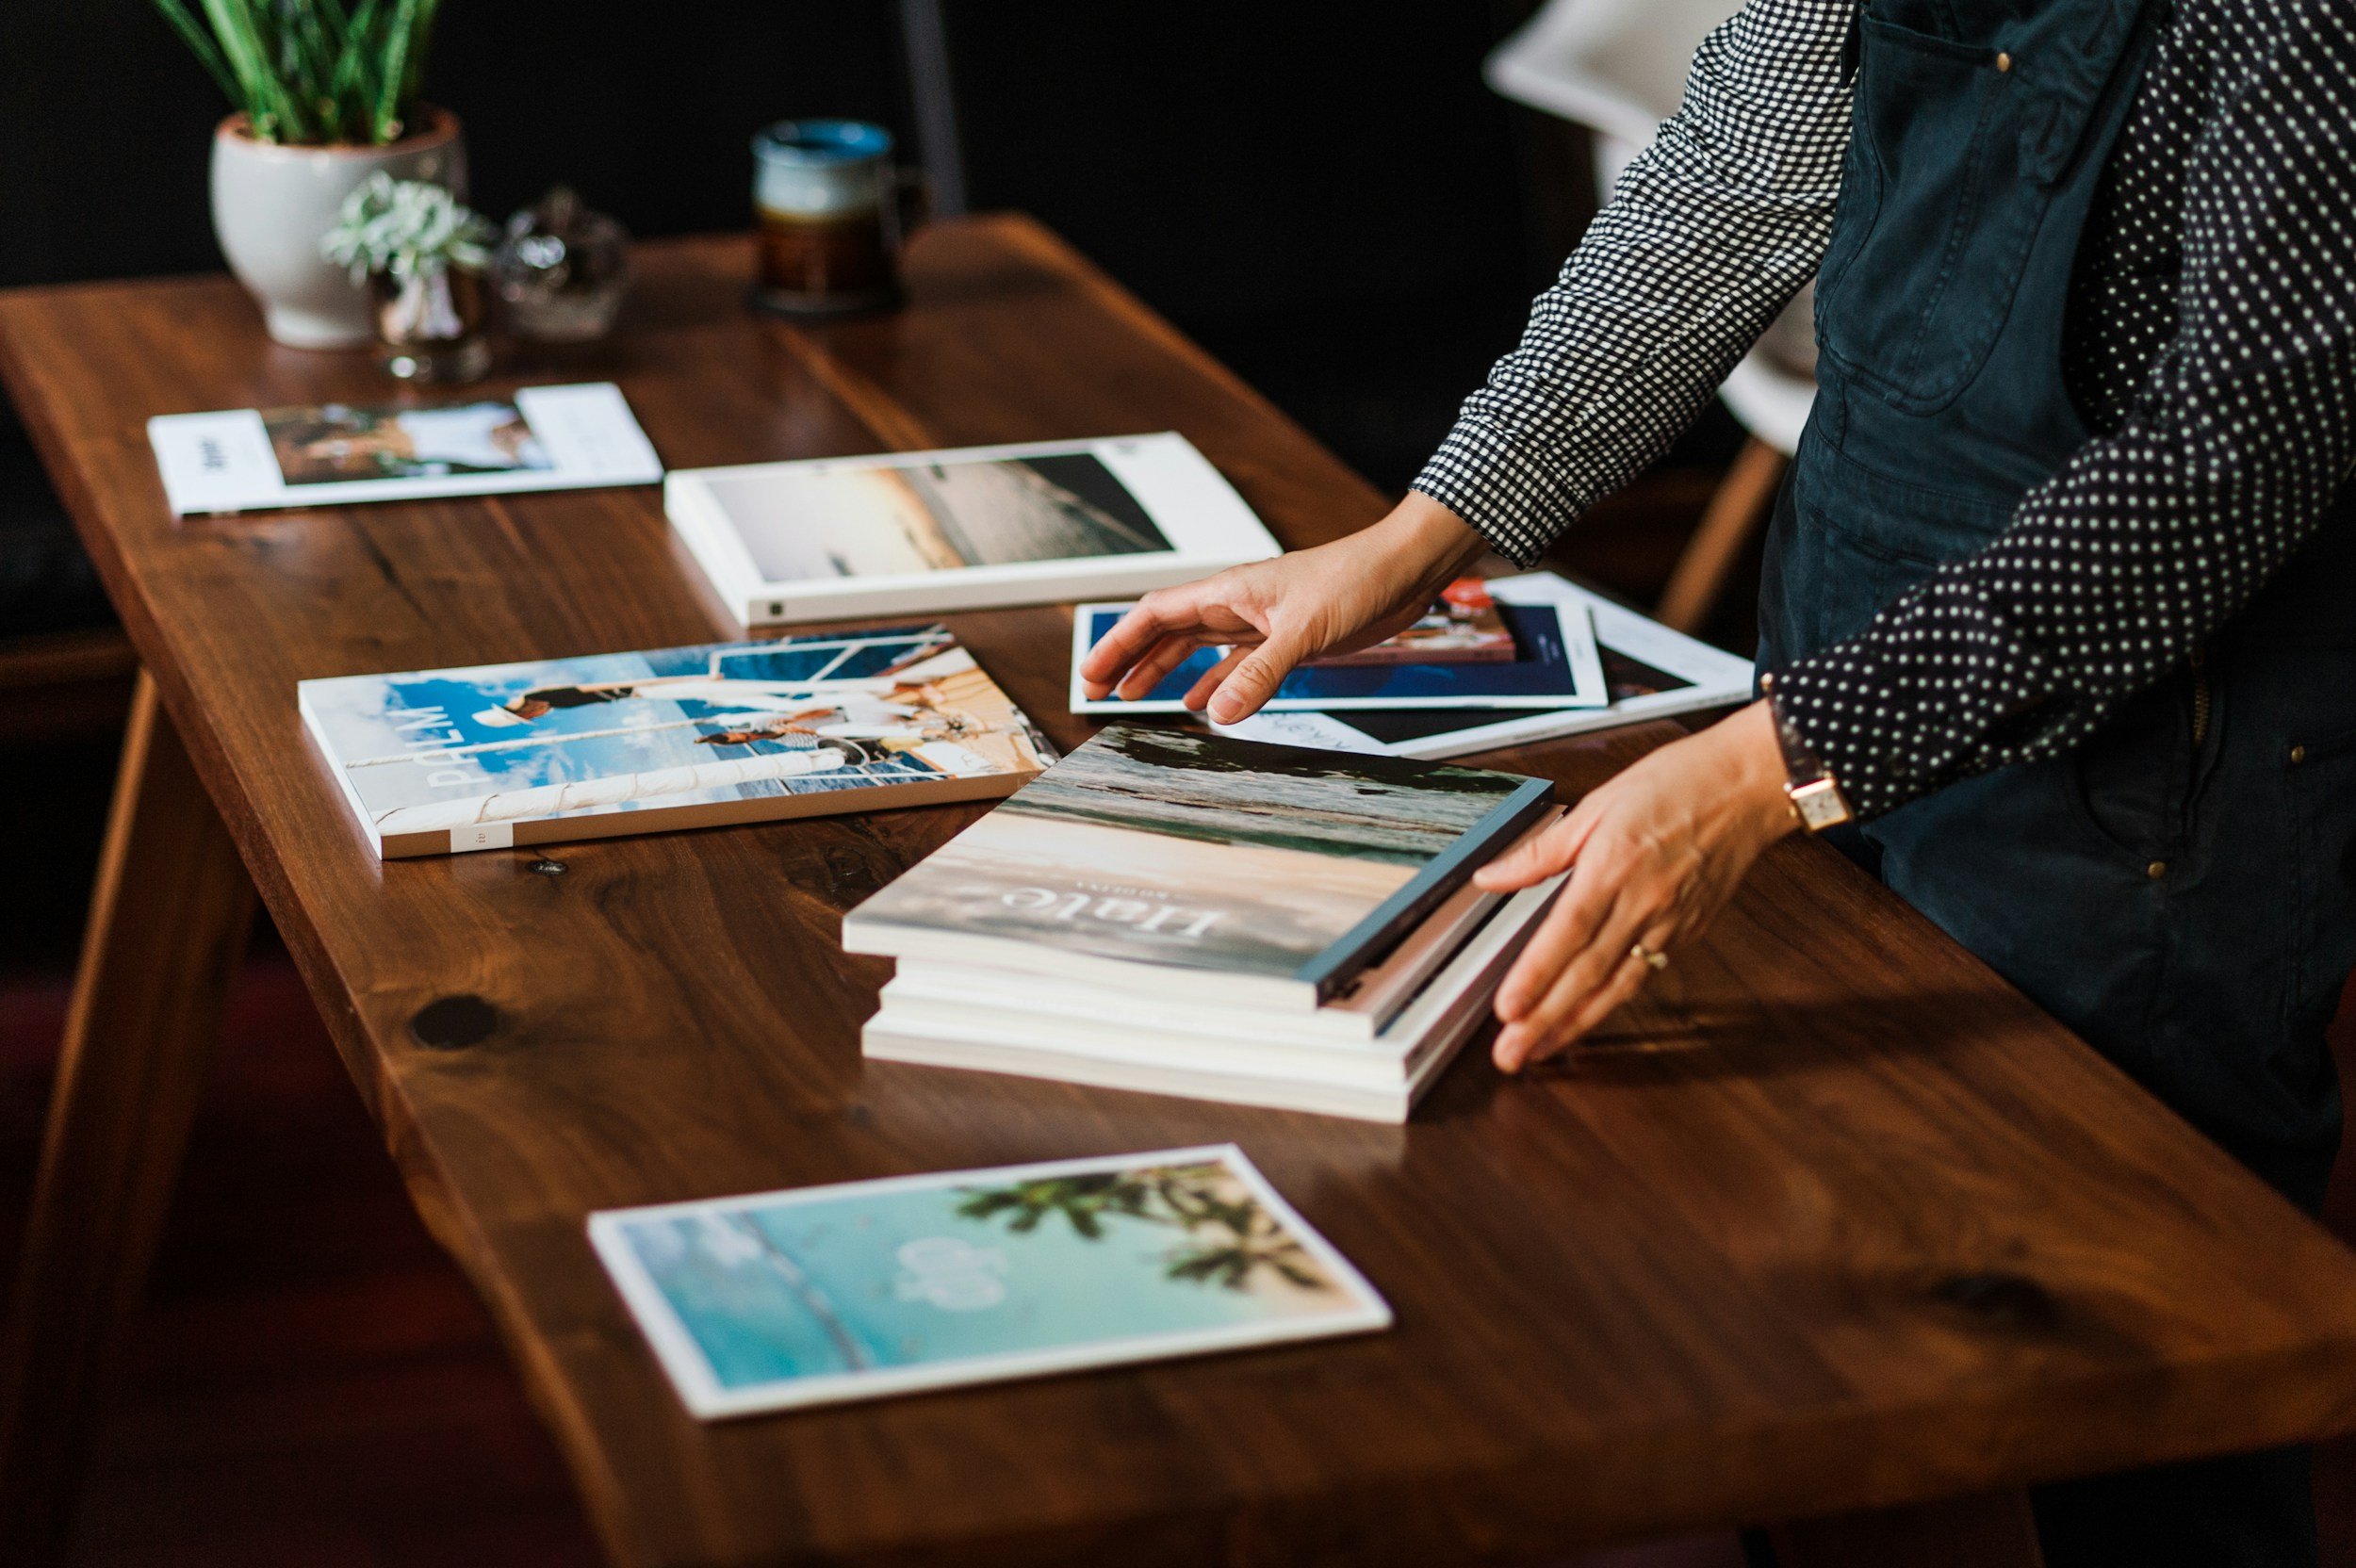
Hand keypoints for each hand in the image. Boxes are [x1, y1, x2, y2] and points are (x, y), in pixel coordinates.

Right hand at [1078, 493, 1486, 723]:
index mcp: (1229, 591)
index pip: (1156, 615)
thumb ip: (1261, 674)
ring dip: (1164, 671)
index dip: (1119, 643)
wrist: (1403, 570)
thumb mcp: (1305, 631)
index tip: (1093, 672)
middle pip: (1166, 632)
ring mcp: (1260, 621)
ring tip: (1133, 698)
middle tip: (1097, 690)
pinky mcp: (1285, 638)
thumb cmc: (1356, 578)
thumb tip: (1219, 715)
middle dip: (1130, 659)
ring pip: (1196, 648)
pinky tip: (1204, 705)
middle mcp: (1236, 604)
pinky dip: (1213, 683)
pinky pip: (1235, 663)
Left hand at [1473, 701, 1797, 1070]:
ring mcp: (1668, 924)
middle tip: (1511, 1054)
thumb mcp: (1597, 805)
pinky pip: (1643, 976)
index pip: (1568, 933)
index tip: (1508, 1008)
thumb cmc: (1676, 785)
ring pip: (1617, 987)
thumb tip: (1492, 875)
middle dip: (1546, 1020)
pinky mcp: (1686, 933)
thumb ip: (1541, 852)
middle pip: (1588, 974)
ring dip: (1576, 1024)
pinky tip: (1586, 1020)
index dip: (1536, 975)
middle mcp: (1642, 904)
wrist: (1747, 789)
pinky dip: (1612, 1003)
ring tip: (1541, 1052)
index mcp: (1613, 868)